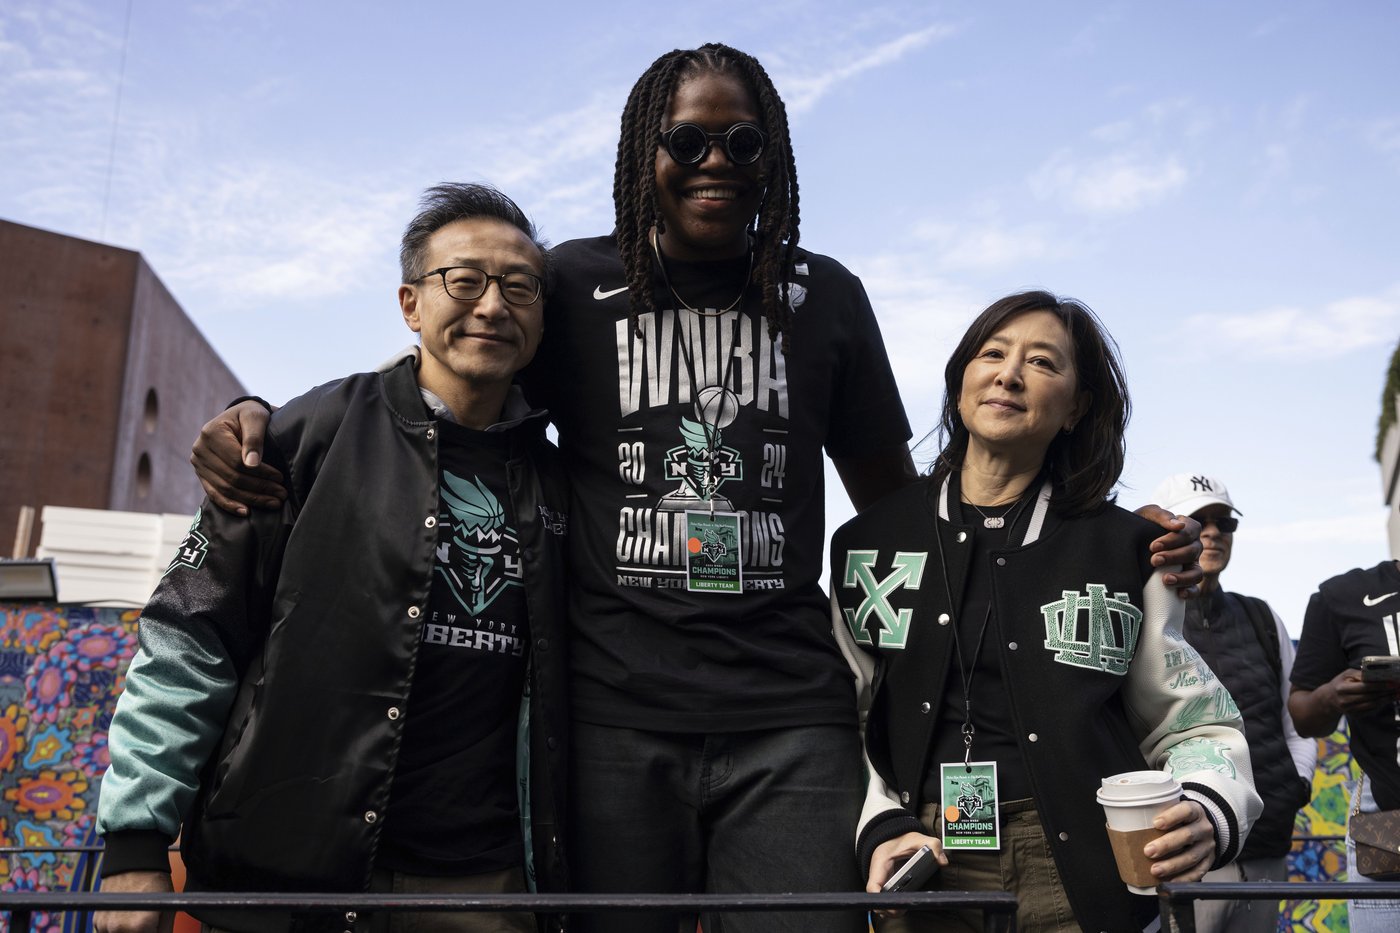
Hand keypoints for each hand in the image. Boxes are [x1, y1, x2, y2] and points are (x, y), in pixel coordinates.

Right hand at [95, 870, 174, 932]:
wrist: (133, 862)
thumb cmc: (153, 882)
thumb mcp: (167, 909)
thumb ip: (164, 932)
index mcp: (137, 927)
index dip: (154, 932)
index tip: (155, 926)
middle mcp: (117, 929)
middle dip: (141, 932)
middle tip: (148, 921)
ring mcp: (104, 926)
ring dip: (128, 932)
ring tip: (136, 916)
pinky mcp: (96, 922)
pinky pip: (108, 932)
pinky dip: (117, 929)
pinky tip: (126, 916)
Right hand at [190, 400, 285, 514]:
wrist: (238, 418)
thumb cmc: (250, 415)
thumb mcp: (255, 417)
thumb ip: (254, 438)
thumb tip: (252, 464)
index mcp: (211, 433)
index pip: (236, 461)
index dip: (260, 473)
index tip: (280, 478)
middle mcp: (199, 449)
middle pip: (231, 477)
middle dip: (259, 489)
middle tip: (281, 495)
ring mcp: (198, 464)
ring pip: (225, 489)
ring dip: (250, 499)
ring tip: (273, 503)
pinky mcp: (201, 475)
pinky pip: (214, 494)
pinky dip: (230, 505)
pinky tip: (246, 512)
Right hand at [865, 832, 946, 916]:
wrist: (895, 835)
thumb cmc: (903, 838)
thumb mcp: (918, 839)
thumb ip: (932, 845)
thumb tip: (942, 860)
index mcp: (881, 862)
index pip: (873, 886)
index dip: (880, 899)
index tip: (892, 904)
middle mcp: (877, 873)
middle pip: (875, 898)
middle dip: (887, 908)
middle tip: (902, 909)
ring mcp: (880, 879)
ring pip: (879, 900)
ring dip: (889, 908)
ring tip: (903, 909)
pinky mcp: (885, 883)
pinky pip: (884, 897)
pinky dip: (891, 904)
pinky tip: (902, 905)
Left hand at [1136, 505, 1202, 597]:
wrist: (1126, 543)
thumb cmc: (1140, 526)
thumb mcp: (1146, 515)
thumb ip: (1160, 515)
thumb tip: (1179, 525)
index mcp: (1187, 529)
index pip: (1191, 532)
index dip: (1174, 540)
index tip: (1153, 546)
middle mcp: (1192, 547)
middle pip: (1193, 552)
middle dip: (1174, 557)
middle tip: (1154, 560)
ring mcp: (1191, 565)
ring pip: (1197, 572)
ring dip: (1183, 577)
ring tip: (1166, 579)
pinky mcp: (1186, 581)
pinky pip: (1196, 589)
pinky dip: (1190, 592)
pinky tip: (1179, 594)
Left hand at [1144, 801, 1214, 882]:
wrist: (1205, 828)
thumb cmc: (1181, 819)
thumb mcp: (1174, 810)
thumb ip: (1156, 813)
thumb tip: (1122, 820)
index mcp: (1195, 811)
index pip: (1186, 811)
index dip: (1172, 817)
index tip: (1156, 823)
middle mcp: (1203, 828)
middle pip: (1187, 835)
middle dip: (1167, 845)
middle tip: (1148, 851)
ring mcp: (1208, 846)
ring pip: (1192, 856)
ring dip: (1172, 865)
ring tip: (1155, 870)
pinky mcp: (1209, 861)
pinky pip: (1198, 872)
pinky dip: (1184, 878)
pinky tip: (1170, 882)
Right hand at [1324, 668, 1395, 715]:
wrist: (1329, 699)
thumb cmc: (1340, 683)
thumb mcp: (1346, 674)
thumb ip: (1360, 674)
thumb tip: (1377, 676)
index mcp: (1342, 688)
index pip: (1364, 687)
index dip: (1379, 685)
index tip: (1392, 683)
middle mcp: (1345, 700)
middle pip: (1370, 697)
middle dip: (1386, 692)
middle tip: (1397, 689)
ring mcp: (1350, 710)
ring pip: (1372, 705)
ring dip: (1386, 700)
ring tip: (1395, 695)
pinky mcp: (1354, 715)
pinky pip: (1370, 710)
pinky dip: (1380, 705)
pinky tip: (1387, 700)